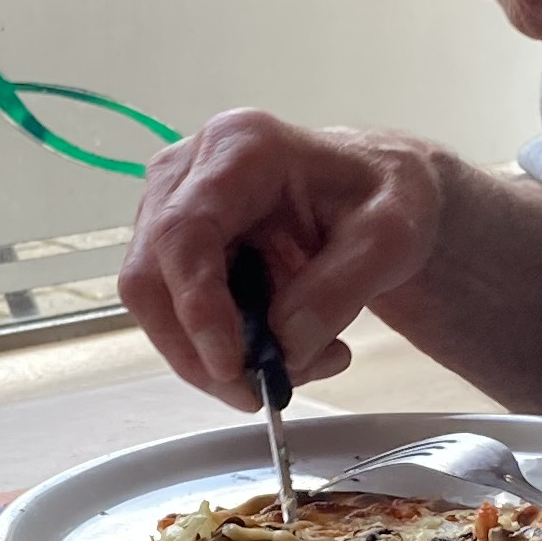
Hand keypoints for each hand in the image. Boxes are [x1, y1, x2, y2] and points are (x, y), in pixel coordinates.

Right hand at [117, 109, 443, 410]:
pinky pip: (173, 316)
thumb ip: (339, 289)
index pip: (185, 233)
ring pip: (156, 307)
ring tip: (295, 365)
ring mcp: (169, 210)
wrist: (376, 195)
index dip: (196, 306)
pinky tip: (279, 349)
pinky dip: (218, 350)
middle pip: (151, 278)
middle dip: (197, 351)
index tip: (231, 366)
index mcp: (239, 147)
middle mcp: (186, 172)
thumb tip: (285, 345)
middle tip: (257, 392)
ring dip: (211, 357)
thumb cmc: (383, 197)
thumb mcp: (390, 238)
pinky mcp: (171, 250)